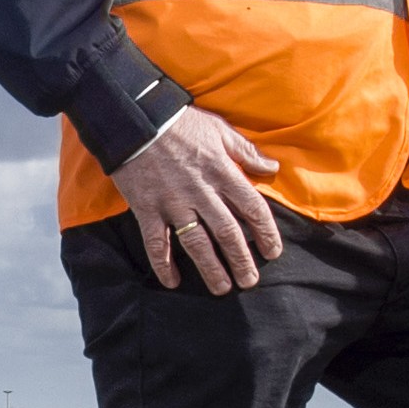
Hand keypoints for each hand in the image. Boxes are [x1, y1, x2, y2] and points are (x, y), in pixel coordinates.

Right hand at [114, 108, 285, 292]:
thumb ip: (247, 152)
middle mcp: (200, 192)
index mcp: (222, 171)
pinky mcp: (147, 209)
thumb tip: (272, 168)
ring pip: (196, 243)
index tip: (272, 253)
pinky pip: (156, 243)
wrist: (135, 119)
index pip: (252, 208)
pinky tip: (172, 282)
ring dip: (211, 268)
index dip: (266, 233)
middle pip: (227, 232)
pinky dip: (164, 265)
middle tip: (250, 281)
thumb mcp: (220, 130)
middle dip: (241, 259)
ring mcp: (173, 203)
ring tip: (222, 288)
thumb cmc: (181, 124)